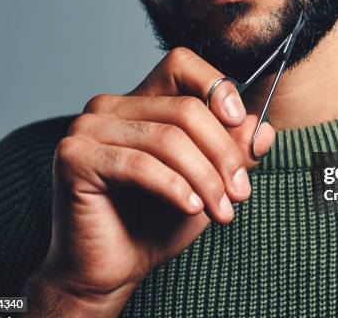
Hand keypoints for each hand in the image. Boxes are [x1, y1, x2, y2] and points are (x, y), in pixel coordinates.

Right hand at [24, 48, 275, 315]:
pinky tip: (191, 209)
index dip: (216, 86)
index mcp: (139, 105)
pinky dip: (175, 188)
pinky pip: (141, 165)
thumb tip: (262, 127)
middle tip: (239, 192)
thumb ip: (232, 153)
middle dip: (222, 154)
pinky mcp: (74, 158)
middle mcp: (109, 108)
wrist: (111, 272)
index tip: (240, 122)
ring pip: (168, 138)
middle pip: (185, 108)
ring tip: (221, 211)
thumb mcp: (207, 184)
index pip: (181, 64)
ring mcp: (87, 129)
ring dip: (205, 178)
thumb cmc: (155, 225)